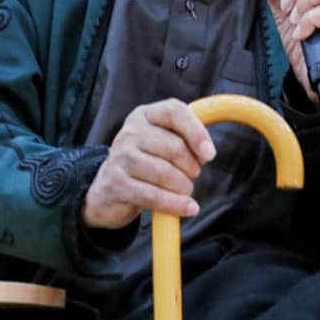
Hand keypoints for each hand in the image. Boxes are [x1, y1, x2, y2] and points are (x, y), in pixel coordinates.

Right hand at [82, 99, 215, 229]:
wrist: (110, 187)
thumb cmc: (146, 161)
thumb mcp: (162, 140)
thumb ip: (186, 137)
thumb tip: (206, 152)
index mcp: (144, 115)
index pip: (174, 112)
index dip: (196, 133)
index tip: (209, 154)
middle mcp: (129, 132)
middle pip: (175, 147)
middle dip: (192, 167)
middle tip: (192, 175)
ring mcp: (120, 157)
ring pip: (166, 174)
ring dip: (184, 187)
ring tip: (185, 190)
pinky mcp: (116, 183)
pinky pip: (154, 196)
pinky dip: (176, 205)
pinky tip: (188, 208)